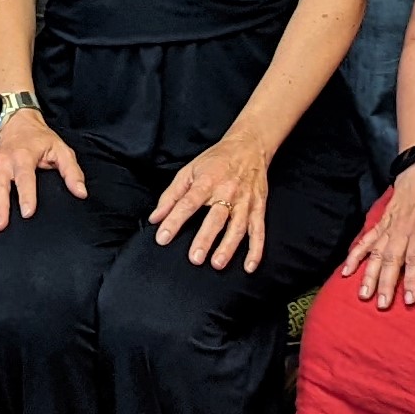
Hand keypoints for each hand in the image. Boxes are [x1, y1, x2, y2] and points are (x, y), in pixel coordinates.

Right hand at [0, 109, 86, 243]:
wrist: (16, 121)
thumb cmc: (40, 139)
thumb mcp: (61, 149)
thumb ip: (71, 172)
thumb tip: (81, 193)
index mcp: (22, 156)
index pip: (24, 178)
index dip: (26, 195)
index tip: (28, 213)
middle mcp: (2, 164)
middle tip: (0, 227)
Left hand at [149, 131, 272, 270]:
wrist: (249, 147)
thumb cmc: (215, 161)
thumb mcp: (189, 171)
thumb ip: (171, 196)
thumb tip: (155, 218)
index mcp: (206, 181)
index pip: (188, 203)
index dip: (174, 221)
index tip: (162, 238)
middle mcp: (227, 191)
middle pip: (216, 217)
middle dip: (205, 238)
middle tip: (195, 258)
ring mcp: (245, 201)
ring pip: (238, 226)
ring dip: (229, 246)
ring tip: (217, 264)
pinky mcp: (259, 207)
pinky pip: (259, 230)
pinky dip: (256, 250)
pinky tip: (249, 266)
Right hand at [339, 160, 414, 309]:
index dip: (411, 280)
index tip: (408, 299)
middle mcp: (402, 229)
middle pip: (391, 260)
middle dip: (386, 283)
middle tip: (382, 305)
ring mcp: (388, 226)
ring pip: (375, 253)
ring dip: (368, 275)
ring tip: (363, 295)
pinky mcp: (381, 224)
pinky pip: (365, 241)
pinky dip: (355, 256)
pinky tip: (347, 271)